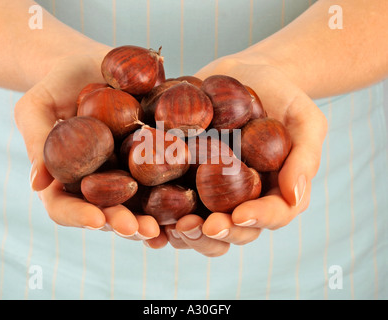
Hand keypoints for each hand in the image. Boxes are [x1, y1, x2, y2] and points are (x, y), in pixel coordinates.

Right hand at [14, 48, 166, 247]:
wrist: (91, 65)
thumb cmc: (56, 84)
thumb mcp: (37, 106)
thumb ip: (37, 141)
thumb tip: (38, 183)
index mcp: (66, 178)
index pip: (65, 207)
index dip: (78, 217)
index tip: (96, 219)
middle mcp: (98, 181)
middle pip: (106, 212)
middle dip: (123, 224)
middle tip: (140, 229)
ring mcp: (126, 172)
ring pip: (136, 204)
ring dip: (150, 218)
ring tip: (163, 225)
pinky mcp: (151, 157)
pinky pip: (163, 178)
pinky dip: (174, 194)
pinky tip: (188, 204)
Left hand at [164, 54, 327, 256]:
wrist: (249, 75)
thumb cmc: (284, 98)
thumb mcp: (305, 121)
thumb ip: (304, 158)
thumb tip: (295, 196)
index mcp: (272, 191)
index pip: (271, 215)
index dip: (257, 219)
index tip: (239, 215)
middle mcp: (241, 197)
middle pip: (233, 230)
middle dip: (216, 234)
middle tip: (199, 227)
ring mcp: (211, 189)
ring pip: (201, 226)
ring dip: (188, 234)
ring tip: (174, 226)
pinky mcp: (186, 174)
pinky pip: (172, 200)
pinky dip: (161, 215)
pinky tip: (148, 217)